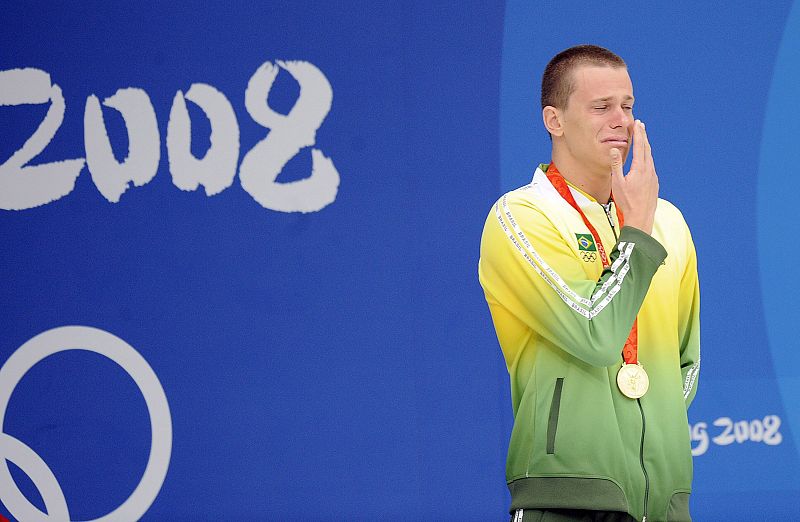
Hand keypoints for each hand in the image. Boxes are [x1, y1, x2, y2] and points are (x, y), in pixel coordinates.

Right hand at [610, 120, 658, 234]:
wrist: (641, 218)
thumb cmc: (627, 201)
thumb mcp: (617, 183)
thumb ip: (616, 165)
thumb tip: (614, 149)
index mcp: (640, 168)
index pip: (640, 146)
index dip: (638, 134)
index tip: (637, 123)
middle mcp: (649, 170)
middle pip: (647, 149)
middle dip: (643, 136)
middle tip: (641, 126)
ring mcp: (653, 177)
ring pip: (650, 157)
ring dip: (646, 147)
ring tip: (643, 140)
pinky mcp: (654, 184)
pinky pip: (651, 166)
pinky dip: (648, 158)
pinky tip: (645, 160)